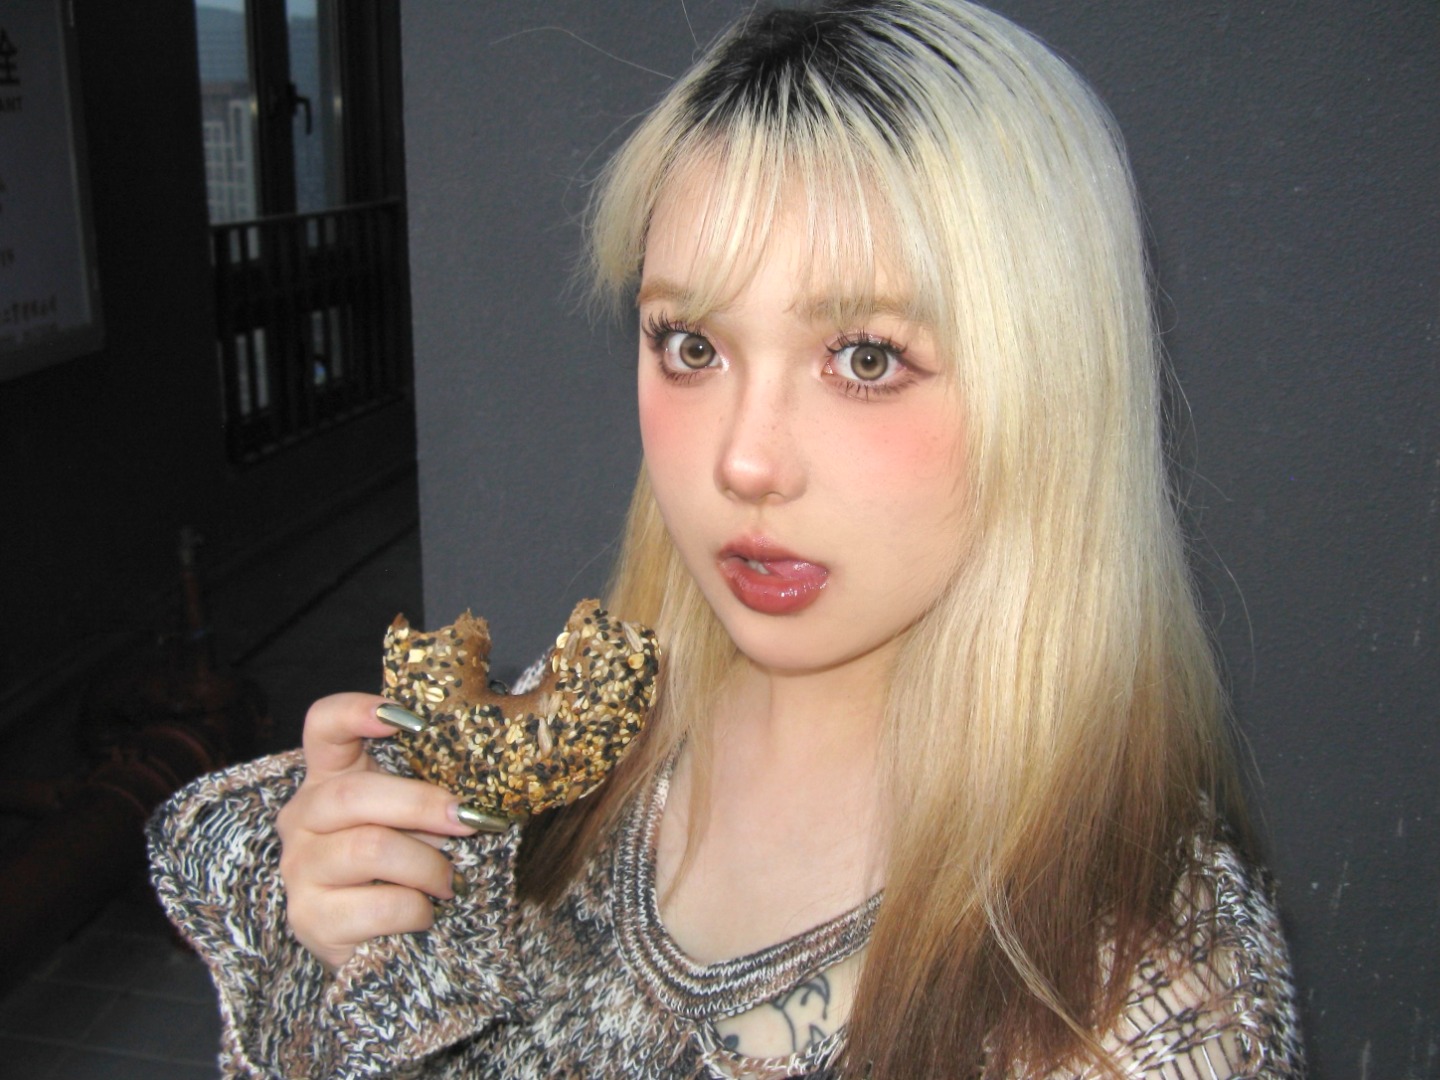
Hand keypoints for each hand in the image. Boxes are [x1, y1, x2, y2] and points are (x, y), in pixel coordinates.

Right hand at [276, 693, 478, 971]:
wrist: (375, 942)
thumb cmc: (401, 866)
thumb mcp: (413, 818)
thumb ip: (430, 788)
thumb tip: (486, 779)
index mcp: (328, 777)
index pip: (324, 725)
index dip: (357, 711)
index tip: (409, 718)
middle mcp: (303, 817)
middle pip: (354, 794)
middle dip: (422, 805)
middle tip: (470, 818)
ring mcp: (300, 869)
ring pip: (371, 849)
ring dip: (428, 866)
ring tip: (448, 881)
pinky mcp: (311, 919)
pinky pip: (381, 905)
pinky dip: (418, 909)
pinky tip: (425, 913)